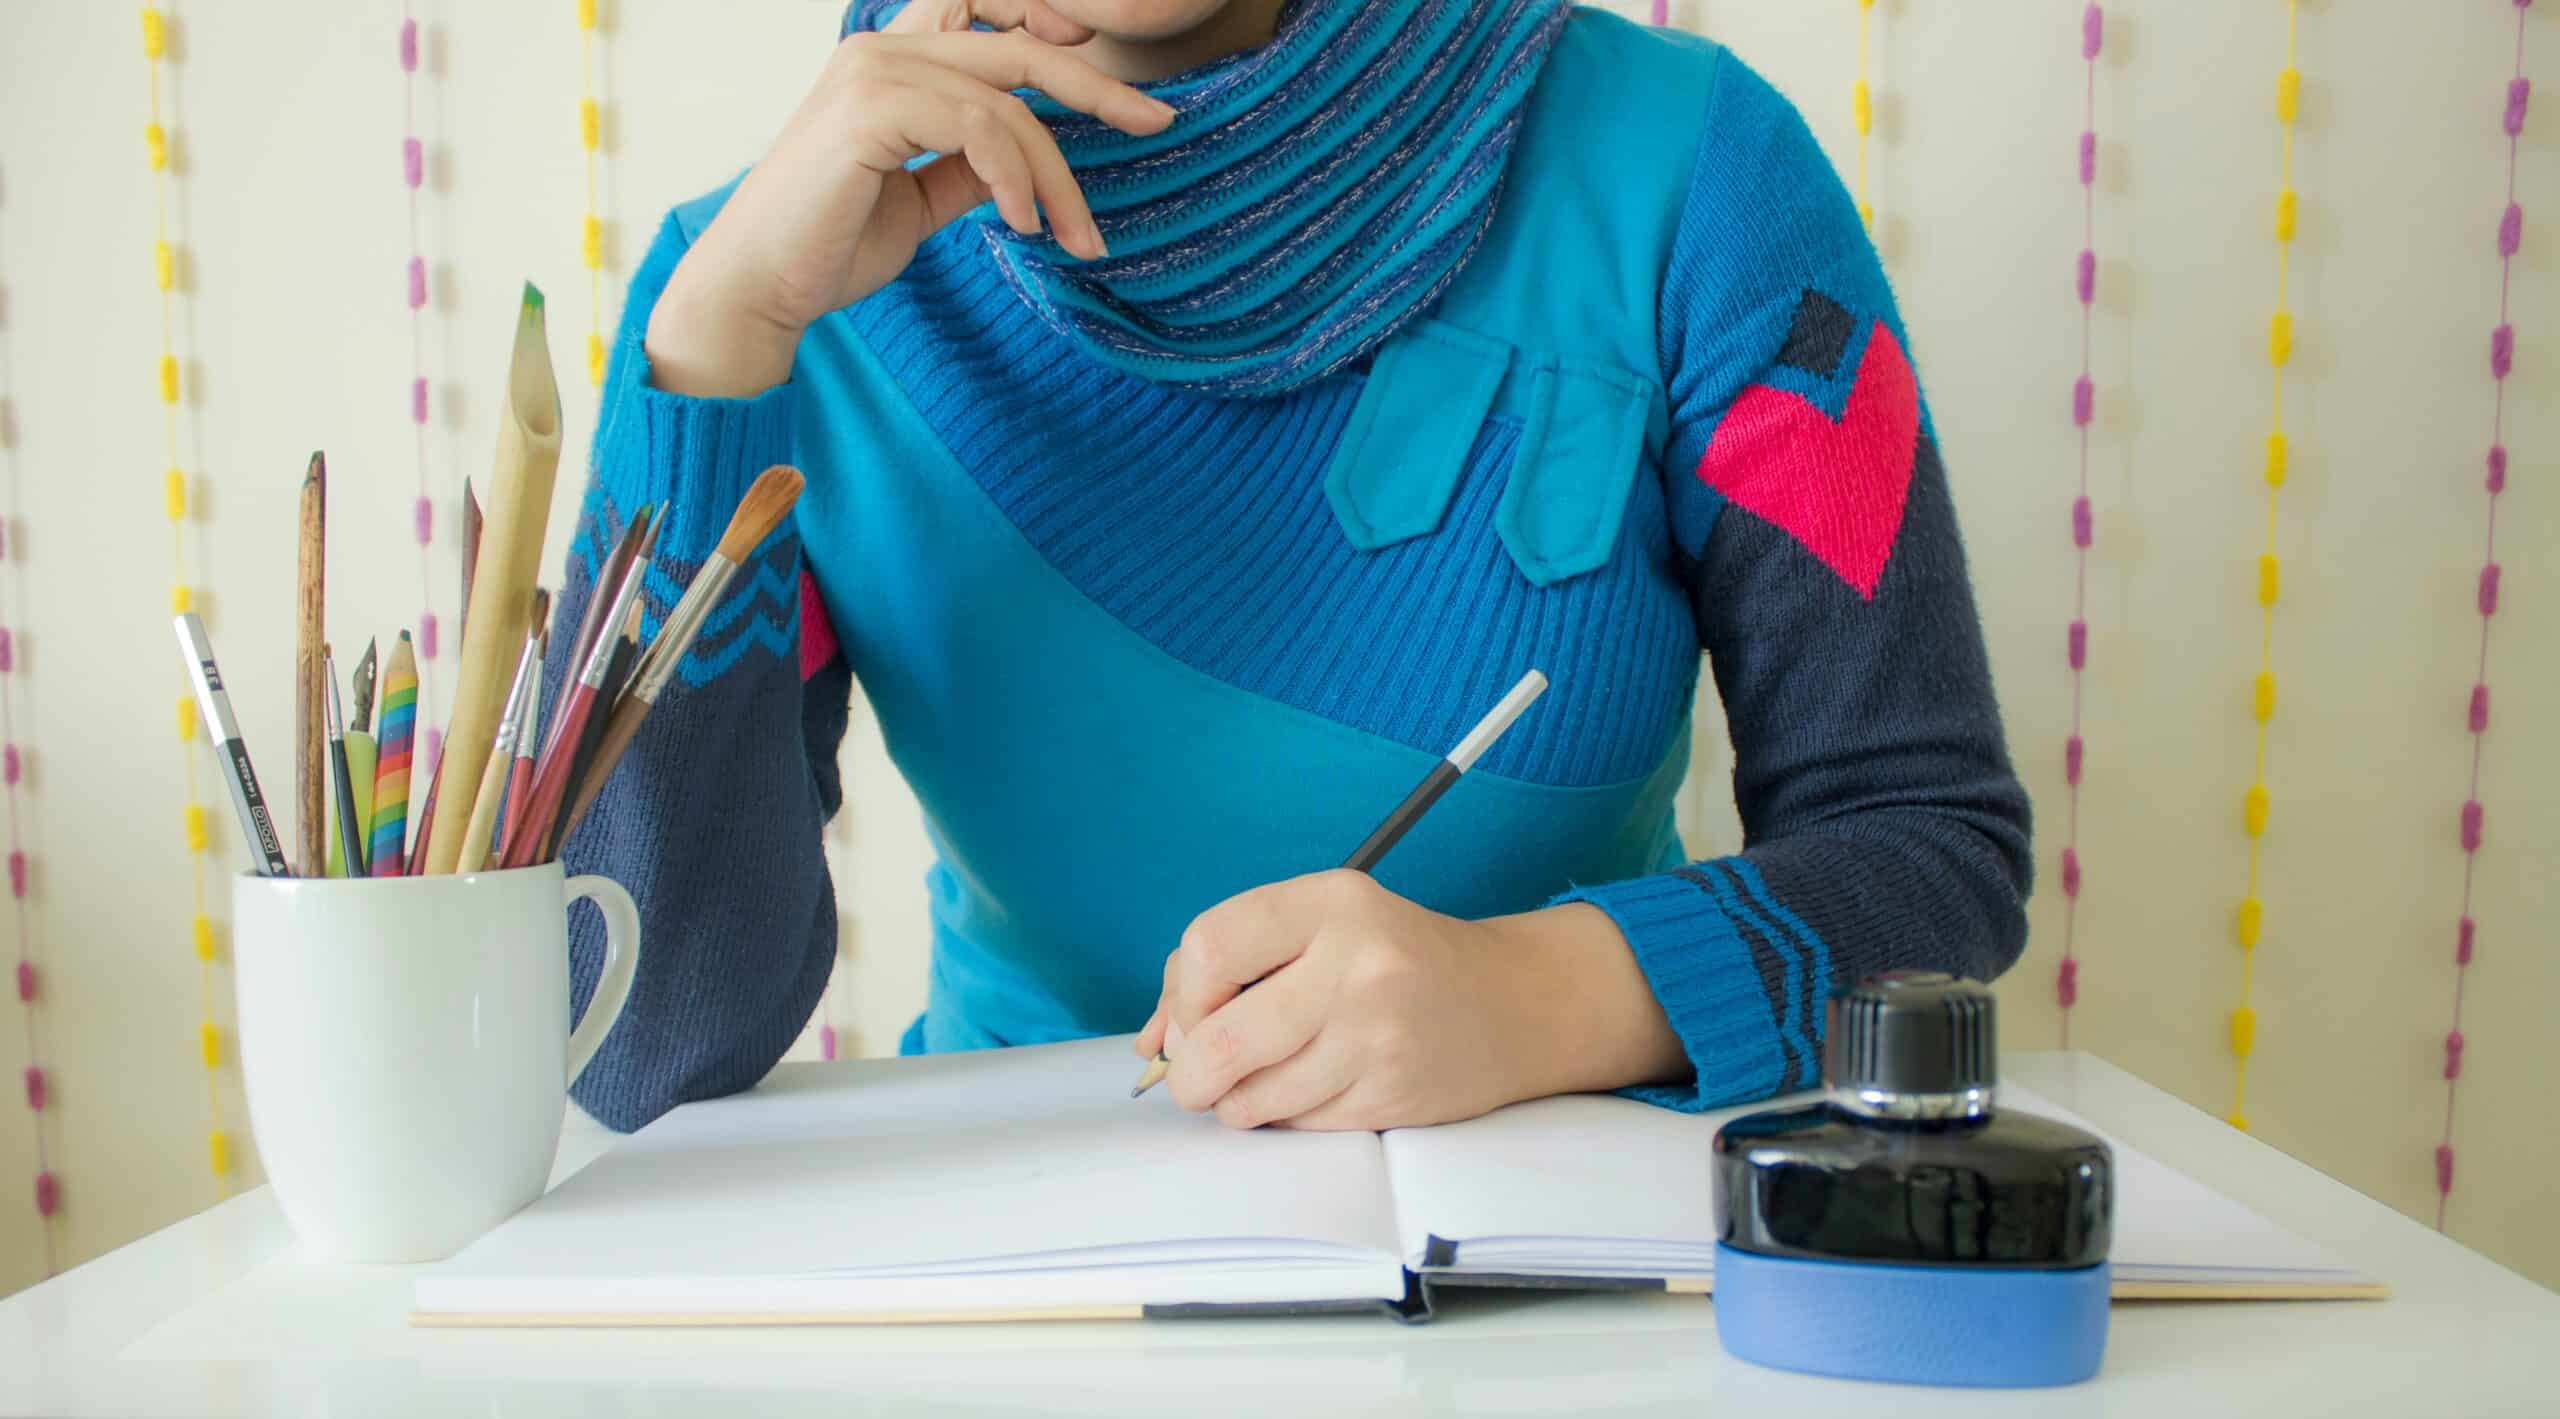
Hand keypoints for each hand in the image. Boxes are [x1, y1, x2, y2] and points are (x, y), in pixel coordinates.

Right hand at [647, 0, 1176, 397]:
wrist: (760, 286)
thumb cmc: (830, 245)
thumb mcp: (920, 197)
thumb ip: (968, 165)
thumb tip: (1023, 163)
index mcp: (892, 58)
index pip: (994, 19)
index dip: (1057, 33)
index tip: (1120, 85)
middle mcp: (882, 47)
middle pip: (1018, 47)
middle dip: (1097, 86)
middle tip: (1159, 121)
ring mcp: (874, 70)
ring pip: (1007, 100)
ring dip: (1057, 174)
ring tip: (1078, 237)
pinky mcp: (869, 108)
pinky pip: (977, 127)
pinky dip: (1015, 178)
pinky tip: (1026, 226)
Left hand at [1136, 872, 1685, 1131]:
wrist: (1512, 1004)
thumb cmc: (1394, 960)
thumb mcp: (1321, 925)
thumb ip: (1229, 964)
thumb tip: (1153, 1041)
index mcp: (1333, 902)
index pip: (1210, 946)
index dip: (1180, 995)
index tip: (1190, 1014)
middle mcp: (1358, 964)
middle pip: (1220, 1038)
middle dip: (1191, 1072)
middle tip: (1197, 1075)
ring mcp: (1378, 1036)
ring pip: (1252, 1097)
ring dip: (1236, 1101)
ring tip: (1263, 1079)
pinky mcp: (1392, 1096)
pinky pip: (1297, 1125)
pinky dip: (1284, 1118)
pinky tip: (1312, 1090)